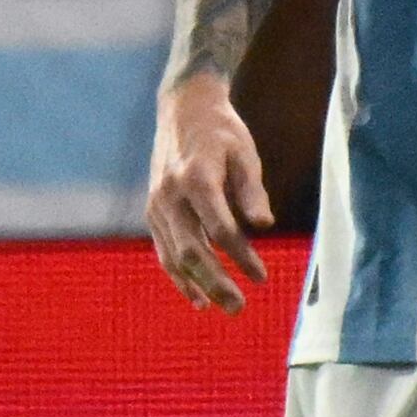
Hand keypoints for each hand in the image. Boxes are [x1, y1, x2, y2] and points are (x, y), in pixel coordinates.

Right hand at [146, 74, 272, 312]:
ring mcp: (157, 205)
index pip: (220, 229)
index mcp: (196, 178)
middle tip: (239, 307)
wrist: (183, 108)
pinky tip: (197, 297)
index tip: (262, 277)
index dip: (241, 257)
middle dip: (216, 282)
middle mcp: (170, 195)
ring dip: (198, 285)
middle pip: (191, 250)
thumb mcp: (245, 153)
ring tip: (223, 307)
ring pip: (174, 256)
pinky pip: (164, 251)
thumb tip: (263, 226)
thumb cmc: (222, 132)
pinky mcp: (152, 212)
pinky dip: (179, 276)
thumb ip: (252, 191)